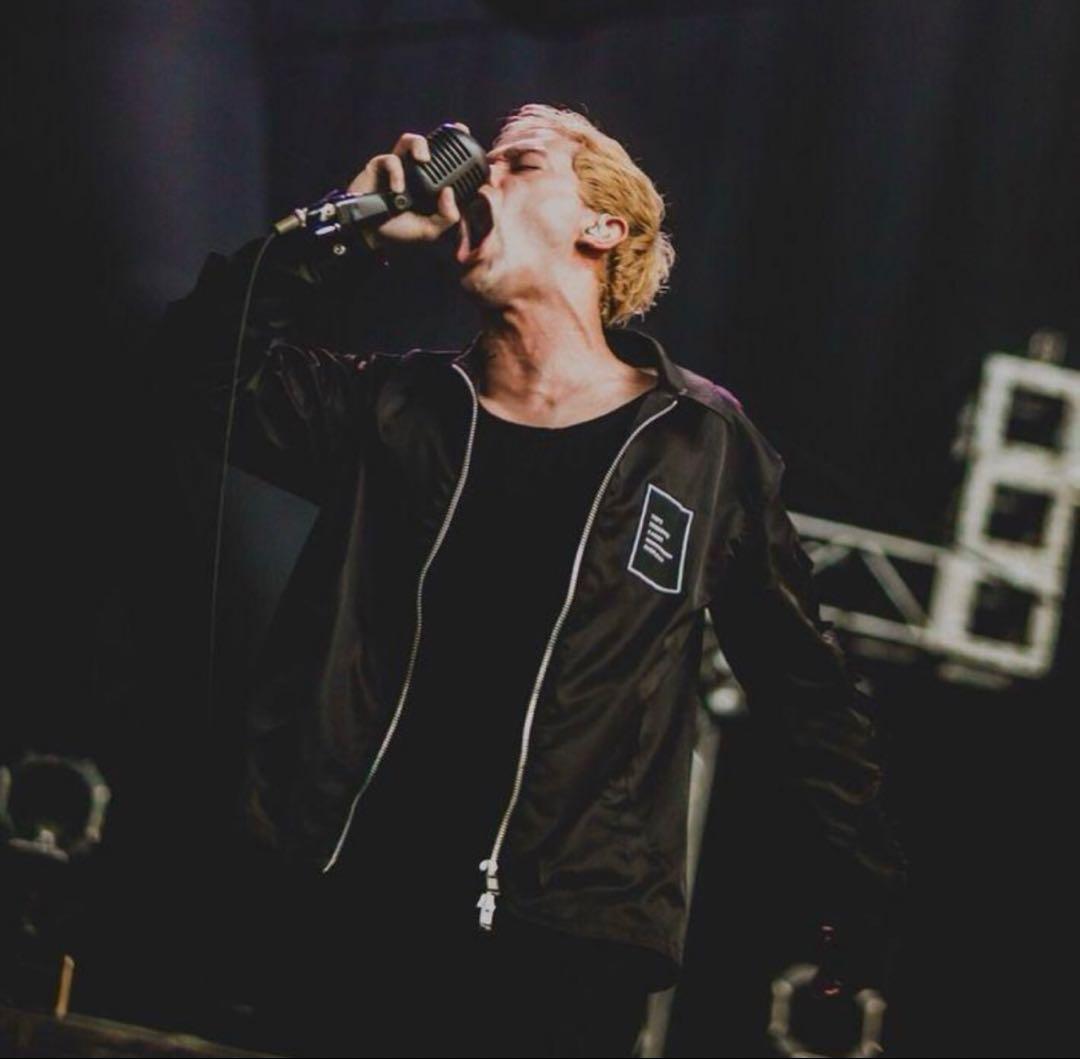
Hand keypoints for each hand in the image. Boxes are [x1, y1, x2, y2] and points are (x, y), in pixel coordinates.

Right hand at [346, 123, 471, 247]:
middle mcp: (416, 171)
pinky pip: (391, 159)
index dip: (459, 149)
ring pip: (410, 140)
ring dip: (419, 144)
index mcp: (430, 184)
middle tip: (457, 130)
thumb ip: (446, 217)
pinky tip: (397, 189)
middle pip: (430, 143)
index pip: (446, 163)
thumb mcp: (429, 230)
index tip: (471, 140)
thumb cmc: (399, 229)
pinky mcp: (379, 165)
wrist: (369, 233)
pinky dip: (396, 172)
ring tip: (423, 159)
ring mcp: (398, 166)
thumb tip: (450, 192)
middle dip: (444, 134)